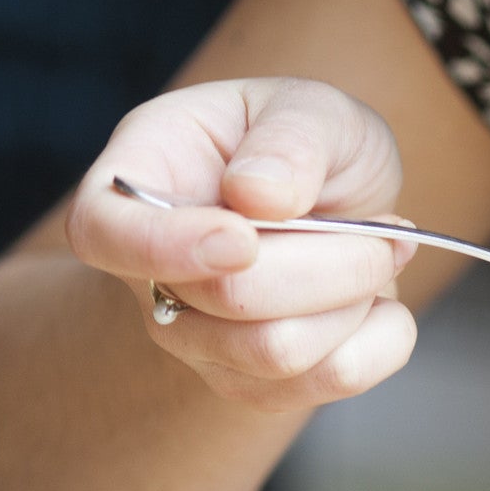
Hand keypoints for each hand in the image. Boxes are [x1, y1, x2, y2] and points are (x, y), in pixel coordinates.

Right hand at [66, 78, 420, 410]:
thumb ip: (290, 138)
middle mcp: (151, 271)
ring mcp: (194, 338)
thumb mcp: (311, 107)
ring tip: (380, 254)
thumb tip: (259, 194)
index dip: (165, 247)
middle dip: (333, 262)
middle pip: (227, 300)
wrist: (340, 203)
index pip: (102, 233)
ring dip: (357, 298)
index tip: (243, 239)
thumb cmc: (306, 145)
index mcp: (141, 177)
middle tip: (387, 228)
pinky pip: (324, 383)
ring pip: (276, 353)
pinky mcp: (250, 383)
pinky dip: (381, 340)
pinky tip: (380, 301)